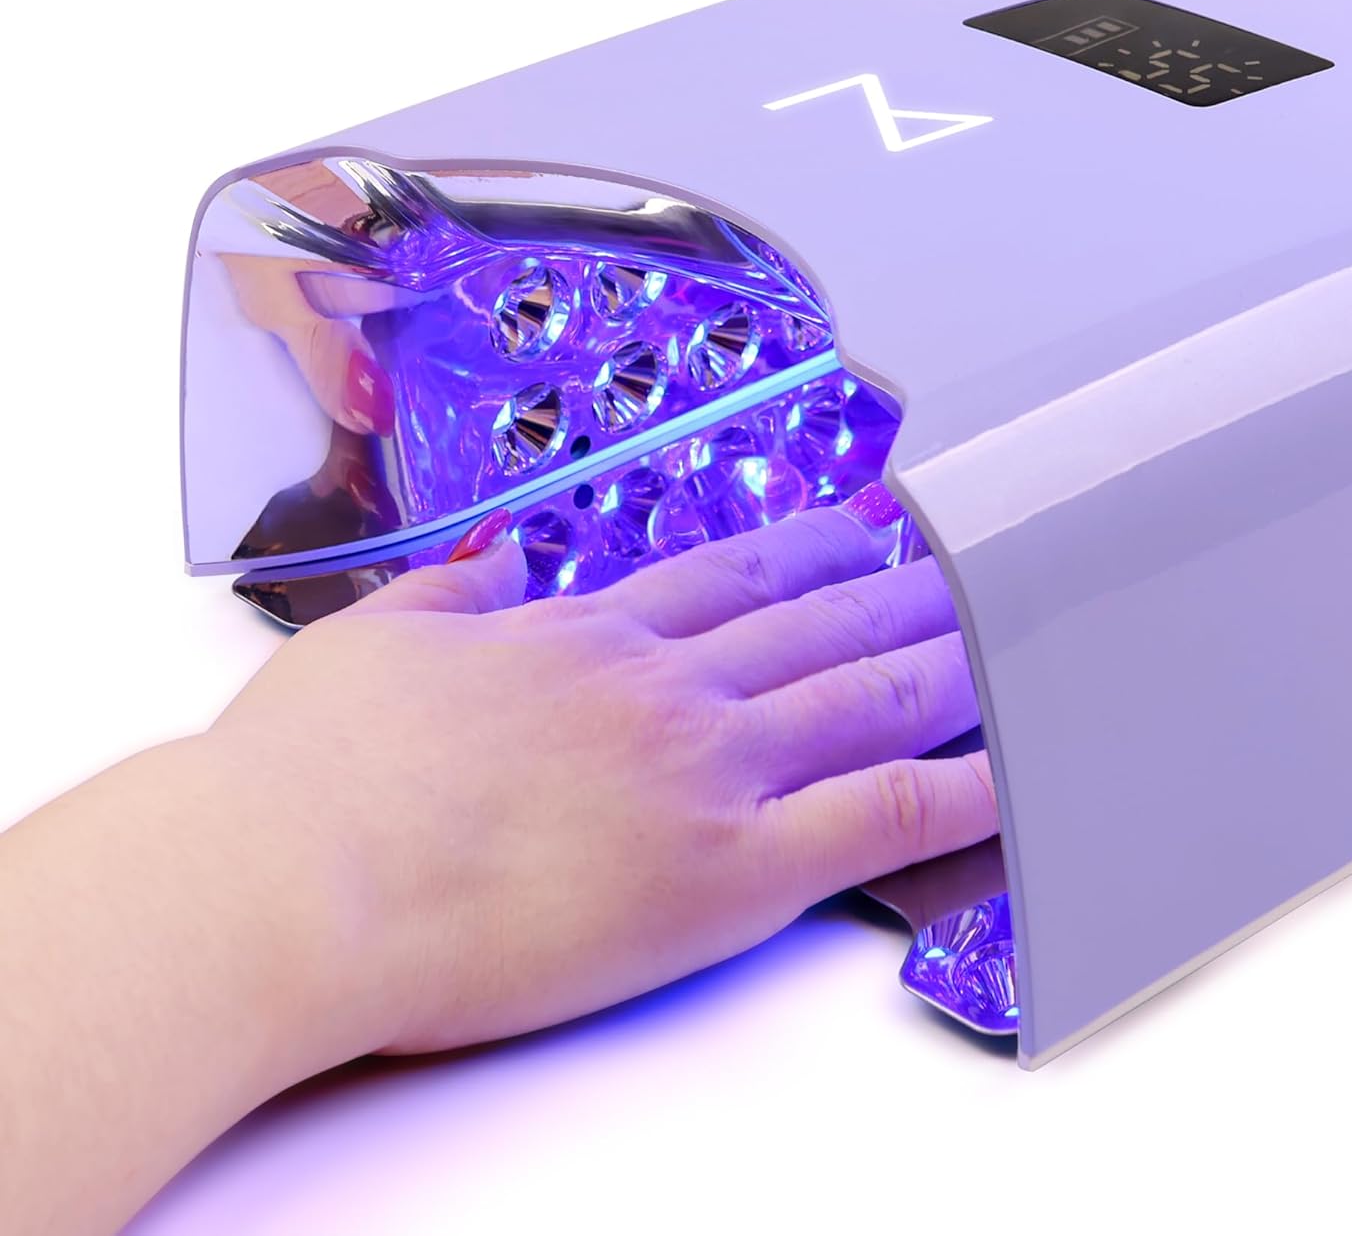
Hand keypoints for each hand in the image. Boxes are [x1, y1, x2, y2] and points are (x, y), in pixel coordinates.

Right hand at [211, 488, 997, 1054]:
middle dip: (902, 580)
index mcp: (580, 635)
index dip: (807, 543)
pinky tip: (1009, 768)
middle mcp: (662, 684)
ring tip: (1011, 628)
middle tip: (967, 551)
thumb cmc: (312, 776)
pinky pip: (879, 812)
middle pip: (818, 614)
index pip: (726, 575)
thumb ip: (449, 596)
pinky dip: (959, 788)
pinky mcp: (731, 867)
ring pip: (866, 689)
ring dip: (948, 655)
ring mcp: (708, 766)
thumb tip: (489, 562)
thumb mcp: (373, 644)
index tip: (854, 521)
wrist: (295, 875)